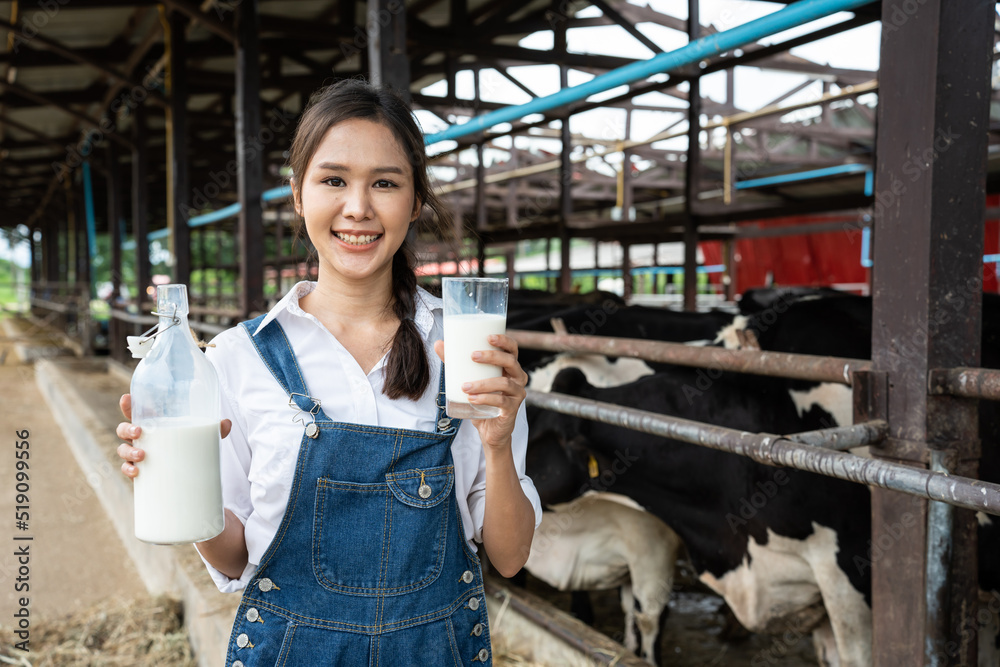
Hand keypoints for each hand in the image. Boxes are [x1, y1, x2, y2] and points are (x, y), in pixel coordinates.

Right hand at [116, 393, 231, 478]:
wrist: (185, 475)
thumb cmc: (187, 447)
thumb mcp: (200, 436)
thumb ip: (212, 430)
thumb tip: (226, 423)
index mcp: (153, 424)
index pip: (136, 411)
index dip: (128, 405)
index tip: (126, 398)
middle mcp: (142, 438)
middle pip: (123, 429)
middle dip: (127, 428)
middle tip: (139, 431)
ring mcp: (138, 454)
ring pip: (123, 449)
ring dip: (128, 450)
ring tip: (142, 454)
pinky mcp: (140, 471)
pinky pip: (127, 469)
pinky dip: (128, 469)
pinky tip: (136, 471)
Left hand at [433, 334, 527, 450]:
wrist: (489, 430)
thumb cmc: (481, 400)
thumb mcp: (469, 379)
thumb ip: (455, 362)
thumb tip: (438, 343)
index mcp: (509, 367)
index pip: (512, 349)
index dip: (504, 341)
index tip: (488, 337)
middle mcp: (517, 378)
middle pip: (510, 361)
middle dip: (492, 356)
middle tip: (472, 356)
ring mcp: (517, 394)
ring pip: (504, 383)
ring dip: (483, 383)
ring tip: (465, 386)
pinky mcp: (512, 409)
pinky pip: (501, 402)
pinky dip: (485, 399)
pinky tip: (472, 399)